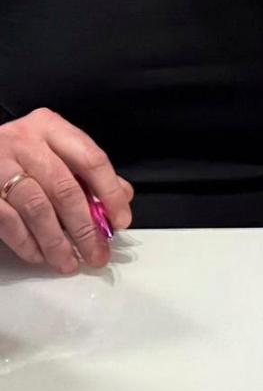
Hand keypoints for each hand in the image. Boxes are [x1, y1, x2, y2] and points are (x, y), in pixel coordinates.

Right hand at [0, 108, 133, 274]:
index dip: (110, 193)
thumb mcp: (53, 149)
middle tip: (97, 254)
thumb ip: (87, 171)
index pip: (91, 160)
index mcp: (50, 127)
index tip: (120, 221)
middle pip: (65, 189)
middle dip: (85, 228)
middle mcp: (25, 142)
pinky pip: (9, 221)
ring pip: (37, 208)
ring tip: (68, 262)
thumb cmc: (19, 154)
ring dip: (56, 242)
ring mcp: (0, 165)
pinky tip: (39, 256)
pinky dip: (27, 243)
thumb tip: (122, 196)